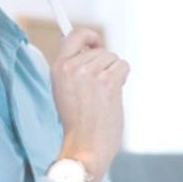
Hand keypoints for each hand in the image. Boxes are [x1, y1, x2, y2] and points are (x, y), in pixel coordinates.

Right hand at [50, 27, 128, 180]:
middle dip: (105, 65)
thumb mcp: (64, 90)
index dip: (89, 36)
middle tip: (98, 89)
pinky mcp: (108, 81)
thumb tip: (88, 45)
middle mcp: (73, 67)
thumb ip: (73, 67)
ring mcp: (91, 73)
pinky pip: (123, 66)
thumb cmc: (78, 123)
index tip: (96, 42)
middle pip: (100, 49)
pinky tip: (113, 95)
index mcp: (59, 68)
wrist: (85, 146)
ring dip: (114, 74)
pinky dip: (123, 78)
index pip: (74, 36)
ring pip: (113, 58)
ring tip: (103, 96)